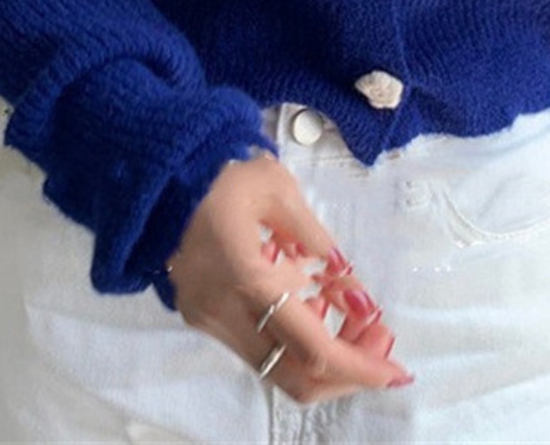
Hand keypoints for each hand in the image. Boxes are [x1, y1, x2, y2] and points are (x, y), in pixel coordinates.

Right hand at [164, 152, 414, 404]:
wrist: (154, 172)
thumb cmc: (218, 171)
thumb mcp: (277, 190)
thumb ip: (318, 242)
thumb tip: (356, 293)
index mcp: (245, 277)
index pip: (312, 348)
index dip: (360, 364)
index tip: (395, 366)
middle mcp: (223, 313)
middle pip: (296, 377)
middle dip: (347, 369)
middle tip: (377, 338)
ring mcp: (207, 320)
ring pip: (277, 369)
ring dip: (322, 355)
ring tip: (349, 316)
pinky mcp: (201, 317)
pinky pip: (257, 347)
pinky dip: (292, 340)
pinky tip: (311, 305)